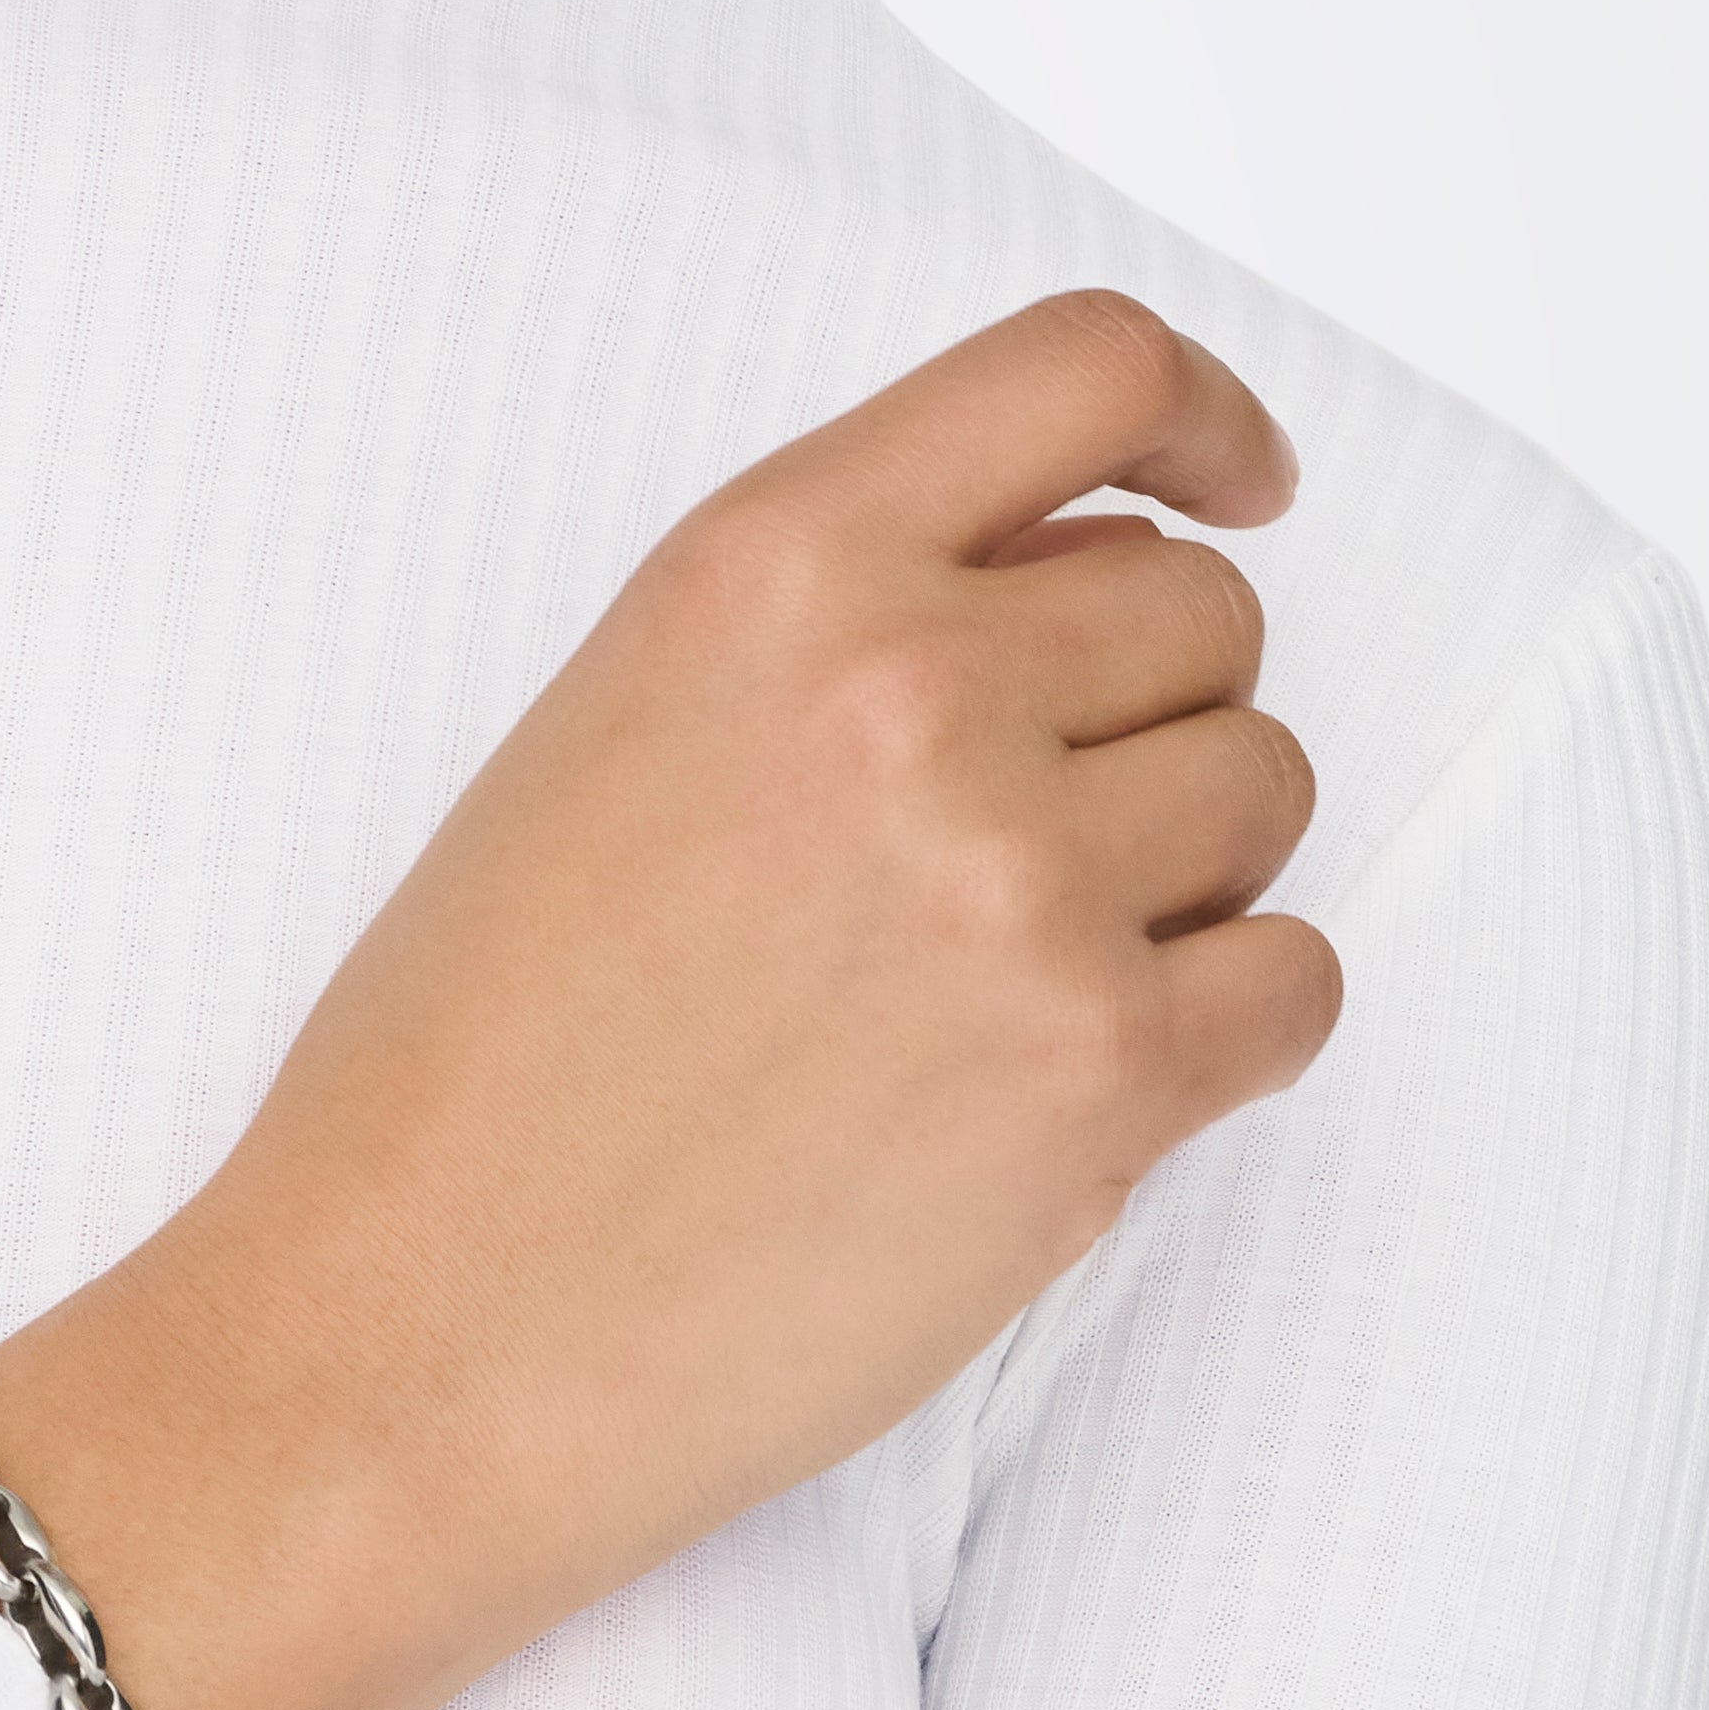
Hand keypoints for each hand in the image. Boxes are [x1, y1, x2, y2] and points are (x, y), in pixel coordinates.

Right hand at [0, 290, 1338, 1709]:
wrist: (408, 1337)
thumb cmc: (476, 1064)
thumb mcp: (614, 732)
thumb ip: (839, 624)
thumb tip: (1086, 595)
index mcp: (766, 564)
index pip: (1091, 372)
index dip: (1203, 422)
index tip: (1237, 490)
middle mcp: (907, 684)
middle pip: (1206, 618)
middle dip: (1146, 725)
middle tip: (1006, 856)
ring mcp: (1015, 874)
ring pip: (1268, 793)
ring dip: (1184, 882)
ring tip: (994, 985)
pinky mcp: (1096, 1070)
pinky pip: (1300, 984)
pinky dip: (1221, 1035)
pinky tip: (1058, 1088)